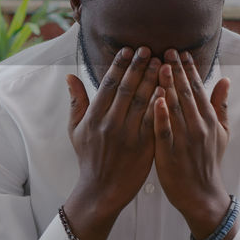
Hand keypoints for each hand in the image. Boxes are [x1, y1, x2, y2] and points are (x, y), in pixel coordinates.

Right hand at [62, 46, 160, 239]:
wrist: (102, 189)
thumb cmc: (88, 158)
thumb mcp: (75, 129)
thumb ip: (76, 101)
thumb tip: (71, 76)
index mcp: (93, 117)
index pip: (109, 85)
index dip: (119, 66)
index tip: (128, 50)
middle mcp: (110, 123)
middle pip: (128, 88)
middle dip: (139, 66)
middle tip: (148, 49)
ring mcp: (128, 135)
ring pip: (143, 101)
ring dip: (153, 79)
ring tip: (161, 62)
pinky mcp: (144, 146)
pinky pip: (154, 120)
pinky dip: (161, 103)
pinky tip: (168, 88)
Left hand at [153, 50, 233, 239]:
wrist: (201, 194)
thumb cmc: (208, 161)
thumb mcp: (221, 132)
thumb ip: (220, 105)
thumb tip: (225, 79)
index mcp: (209, 120)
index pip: (198, 89)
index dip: (190, 69)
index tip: (181, 51)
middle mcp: (199, 126)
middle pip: (186, 93)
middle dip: (177, 70)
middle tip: (167, 49)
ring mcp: (184, 139)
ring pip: (175, 108)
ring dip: (168, 85)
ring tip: (160, 65)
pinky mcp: (170, 152)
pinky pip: (164, 130)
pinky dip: (161, 114)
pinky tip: (155, 99)